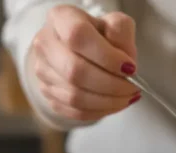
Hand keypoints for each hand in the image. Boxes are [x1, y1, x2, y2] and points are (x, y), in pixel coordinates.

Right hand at [29, 5, 139, 120]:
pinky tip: (114, 104)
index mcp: (61, 18)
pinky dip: (99, 111)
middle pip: (75, 71)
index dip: (106, 56)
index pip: (78, 36)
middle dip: (111, 85)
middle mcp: (45, 43)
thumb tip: (126, 65)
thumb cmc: (98, 36)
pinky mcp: (48, 93)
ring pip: (75, 96)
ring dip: (108, 101)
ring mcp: (43, 70)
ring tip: (127, 97)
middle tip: (132, 88)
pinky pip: (74, 111)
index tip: (130, 67)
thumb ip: (122, 36)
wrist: (79, 50)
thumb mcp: (114, 25)